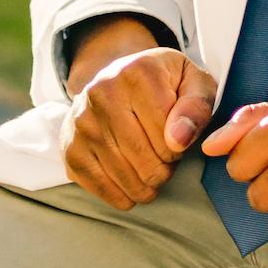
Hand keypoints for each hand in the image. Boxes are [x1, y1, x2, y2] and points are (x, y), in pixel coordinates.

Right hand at [61, 41, 218, 211]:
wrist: (119, 80)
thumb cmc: (165, 85)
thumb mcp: (193, 82)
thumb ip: (196, 106)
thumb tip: (179, 140)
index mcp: (138, 72)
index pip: (168, 134)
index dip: (180, 147)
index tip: (176, 139)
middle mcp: (103, 92)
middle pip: (146, 160)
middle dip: (164, 169)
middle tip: (165, 159)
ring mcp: (82, 121)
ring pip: (125, 177)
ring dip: (146, 185)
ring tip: (151, 170)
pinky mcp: (70, 147)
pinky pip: (100, 187)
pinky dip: (122, 196)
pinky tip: (132, 185)